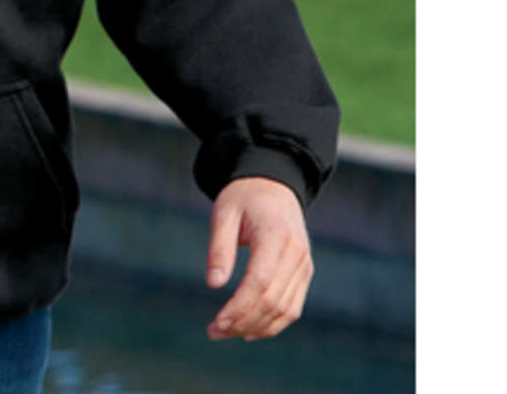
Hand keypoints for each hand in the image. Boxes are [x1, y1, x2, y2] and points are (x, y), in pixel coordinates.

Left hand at [204, 176, 312, 340]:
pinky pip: (293, 307)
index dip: (239, 307)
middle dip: (243, 322)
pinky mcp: (305, 273)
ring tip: (227, 332)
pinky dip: (273, 323)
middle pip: (273, 301)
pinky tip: (249, 330)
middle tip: (214, 331)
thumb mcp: (223, 213)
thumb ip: (219, 248)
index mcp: (276, 236)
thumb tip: (213, 284)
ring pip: (286, 310)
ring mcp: (304, 265)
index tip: (216, 322)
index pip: (260, 282)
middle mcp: (297, 254)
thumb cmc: (243, 198)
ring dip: (257, 328)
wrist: (273, 185)